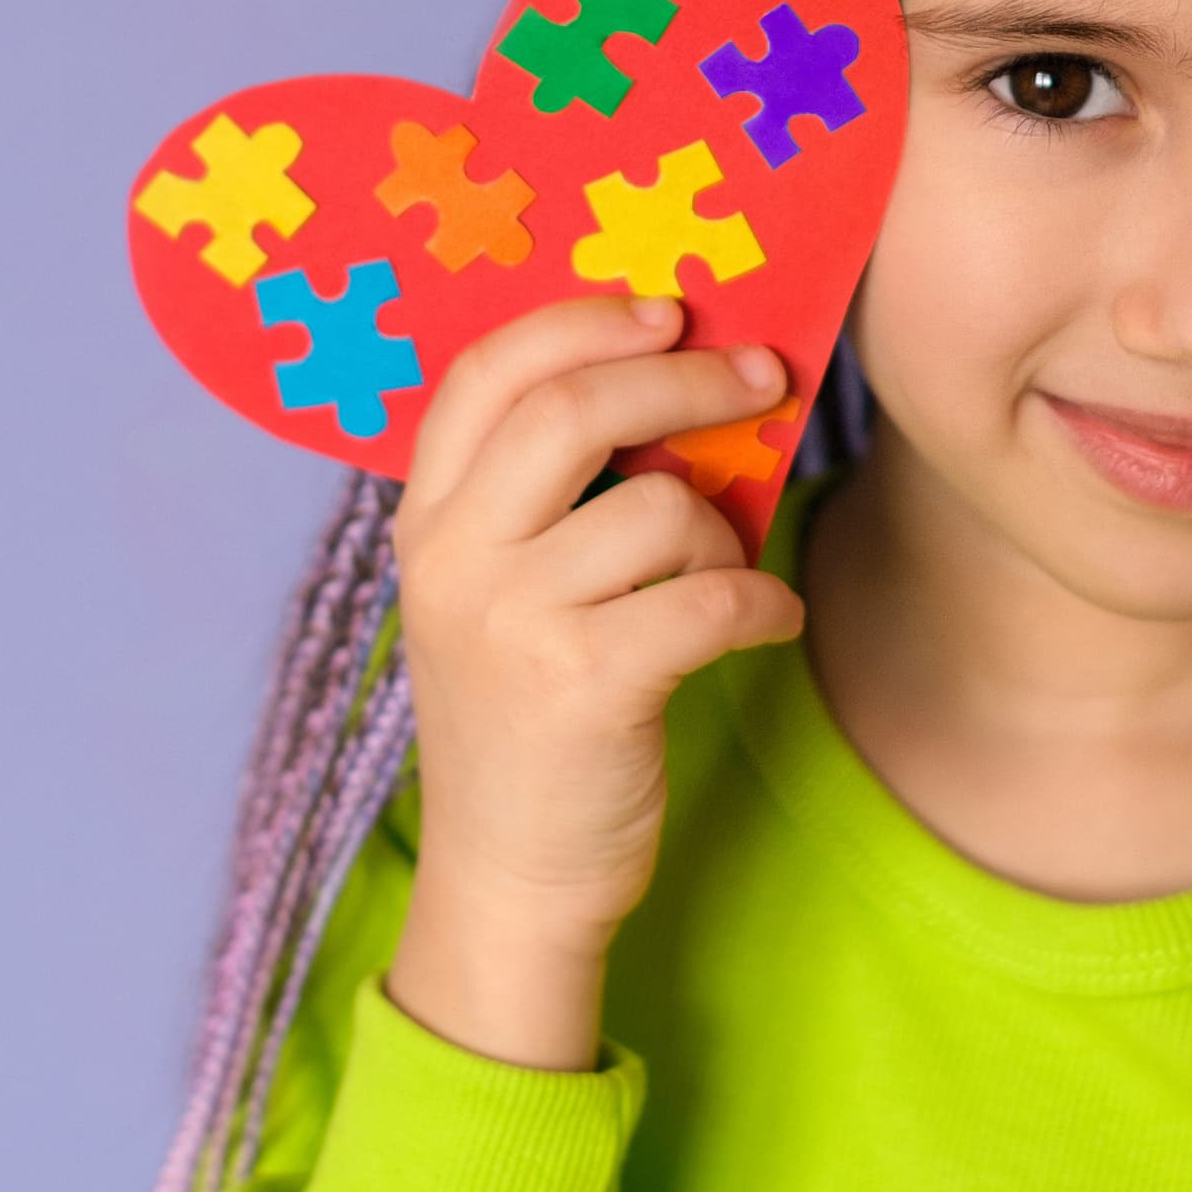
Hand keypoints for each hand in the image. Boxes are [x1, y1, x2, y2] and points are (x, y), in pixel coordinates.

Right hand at [383, 295, 799, 1068]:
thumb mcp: (499, 596)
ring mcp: (510, 622)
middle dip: (686, 379)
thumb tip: (675, 378)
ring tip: (725, 579)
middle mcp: (453, 560)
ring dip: (723, 536)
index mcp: (426, 522)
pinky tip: (766, 624)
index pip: (485, 372)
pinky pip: (711, 600)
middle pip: (574, 410)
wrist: (512, 881)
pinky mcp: (582, 687)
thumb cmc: (530, 722)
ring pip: (660, 510)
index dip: (579, 321)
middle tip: (759, 377)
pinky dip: (762, 605)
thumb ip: (546, 498)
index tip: (664, 310)